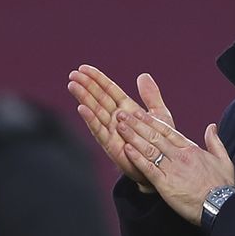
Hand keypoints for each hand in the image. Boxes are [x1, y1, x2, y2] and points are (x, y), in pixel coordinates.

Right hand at [67, 65, 174, 189]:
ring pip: (95, 112)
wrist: (161, 167)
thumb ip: (151, 96)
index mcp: (127, 109)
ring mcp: (112, 132)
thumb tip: (143, 75)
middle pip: (98, 99)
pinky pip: (99, 131)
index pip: (109, 90)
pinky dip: (90, 119)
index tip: (83, 68)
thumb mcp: (159, 115)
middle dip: (86, 86)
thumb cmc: (160, 142)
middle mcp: (116, 119)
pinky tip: (81, 108)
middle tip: (73, 74)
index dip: (97, 79)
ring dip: (83, 99)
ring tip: (73, 86)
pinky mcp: (111, 145)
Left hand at [116, 109, 234, 223]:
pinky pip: (148, 168)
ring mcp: (172, 169)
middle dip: (136, 124)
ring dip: (132, 136)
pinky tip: (126, 149)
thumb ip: (215, 141)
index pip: (167, 131)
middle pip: (154, 136)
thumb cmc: (223, 186)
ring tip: (119, 126)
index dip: (151, 121)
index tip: (139, 113)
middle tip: (122, 114)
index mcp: (191, 149)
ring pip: (149, 149)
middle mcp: (180, 156)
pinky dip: (137, 158)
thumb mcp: (223, 159)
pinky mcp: (165, 184)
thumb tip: (211, 126)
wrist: (221, 206)